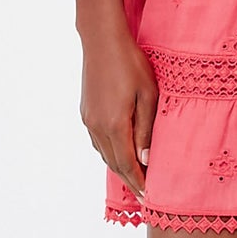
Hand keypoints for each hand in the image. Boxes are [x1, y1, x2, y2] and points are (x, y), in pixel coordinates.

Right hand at [73, 0, 156, 202]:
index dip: (139, 183)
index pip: (128, 164)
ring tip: (136, 178)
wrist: (102, 40)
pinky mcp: (86, 112)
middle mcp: (97, 127)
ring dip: (120, 168)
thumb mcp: (148, 95)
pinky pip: (98, 142)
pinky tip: (121, 154)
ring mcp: (88, 120)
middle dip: (131, 180)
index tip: (150, 196)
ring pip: (105, 154)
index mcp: (114, 125)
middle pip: (115, 164)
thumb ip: (146, 130)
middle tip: (145, 194)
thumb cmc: (130, 63)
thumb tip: (145, 160)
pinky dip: (110, 153)